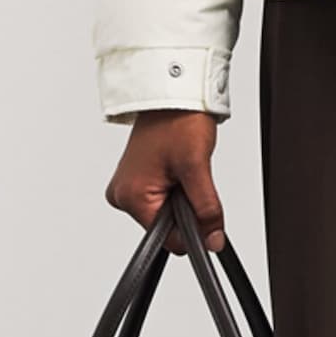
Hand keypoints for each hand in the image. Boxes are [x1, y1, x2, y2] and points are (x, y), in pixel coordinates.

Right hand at [105, 110, 224, 252]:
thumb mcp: (198, 168)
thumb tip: (213, 240)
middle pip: (166, 227)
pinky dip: (174, 189)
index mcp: (131, 197)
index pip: (167, 239)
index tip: (202, 209)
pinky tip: (175, 168)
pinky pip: (160, 199)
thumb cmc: (178, 121)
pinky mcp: (135, 180)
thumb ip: (206, 210)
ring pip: (166, 213)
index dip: (192, 229)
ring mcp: (127, 187)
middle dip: (185, 208)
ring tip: (181, 168)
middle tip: (189, 177)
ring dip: (180, 197)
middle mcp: (122, 195)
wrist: (172, 96)